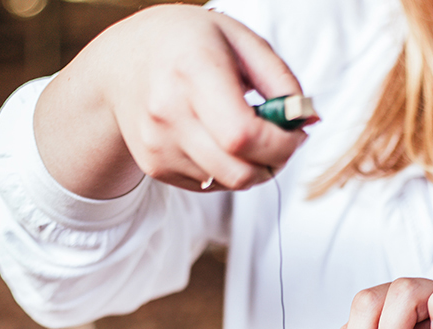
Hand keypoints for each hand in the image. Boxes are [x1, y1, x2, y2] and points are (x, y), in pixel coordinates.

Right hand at [34, 5, 308, 198]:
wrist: (123, 62)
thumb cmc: (188, 44)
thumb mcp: (239, 39)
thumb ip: (279, 79)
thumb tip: (308, 119)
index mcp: (192, 70)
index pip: (243, 135)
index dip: (280, 145)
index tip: (295, 133)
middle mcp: (168, 113)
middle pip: (238, 171)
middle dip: (274, 164)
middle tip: (282, 141)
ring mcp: (158, 145)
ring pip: (227, 182)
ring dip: (250, 166)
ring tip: (246, 132)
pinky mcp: (154, 167)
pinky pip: (208, 185)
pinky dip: (226, 170)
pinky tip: (218, 139)